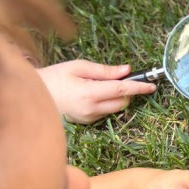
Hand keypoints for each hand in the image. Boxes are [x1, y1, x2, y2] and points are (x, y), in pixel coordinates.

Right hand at [38, 60, 155, 123]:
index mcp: (89, 93)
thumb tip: (126, 71)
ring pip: (115, 108)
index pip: (121, 91)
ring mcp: (89, 118)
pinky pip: (105, 112)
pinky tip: (95, 93)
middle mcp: (91, 109)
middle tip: (124, 78)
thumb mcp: (79, 67)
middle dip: (129, 91)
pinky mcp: (87, 122)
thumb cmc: (56, 76)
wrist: (36, 94)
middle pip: (122, 102)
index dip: (139, 87)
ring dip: (119, 97)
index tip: (152, 85)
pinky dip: (108, 102)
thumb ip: (104, 70)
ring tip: (104, 84)